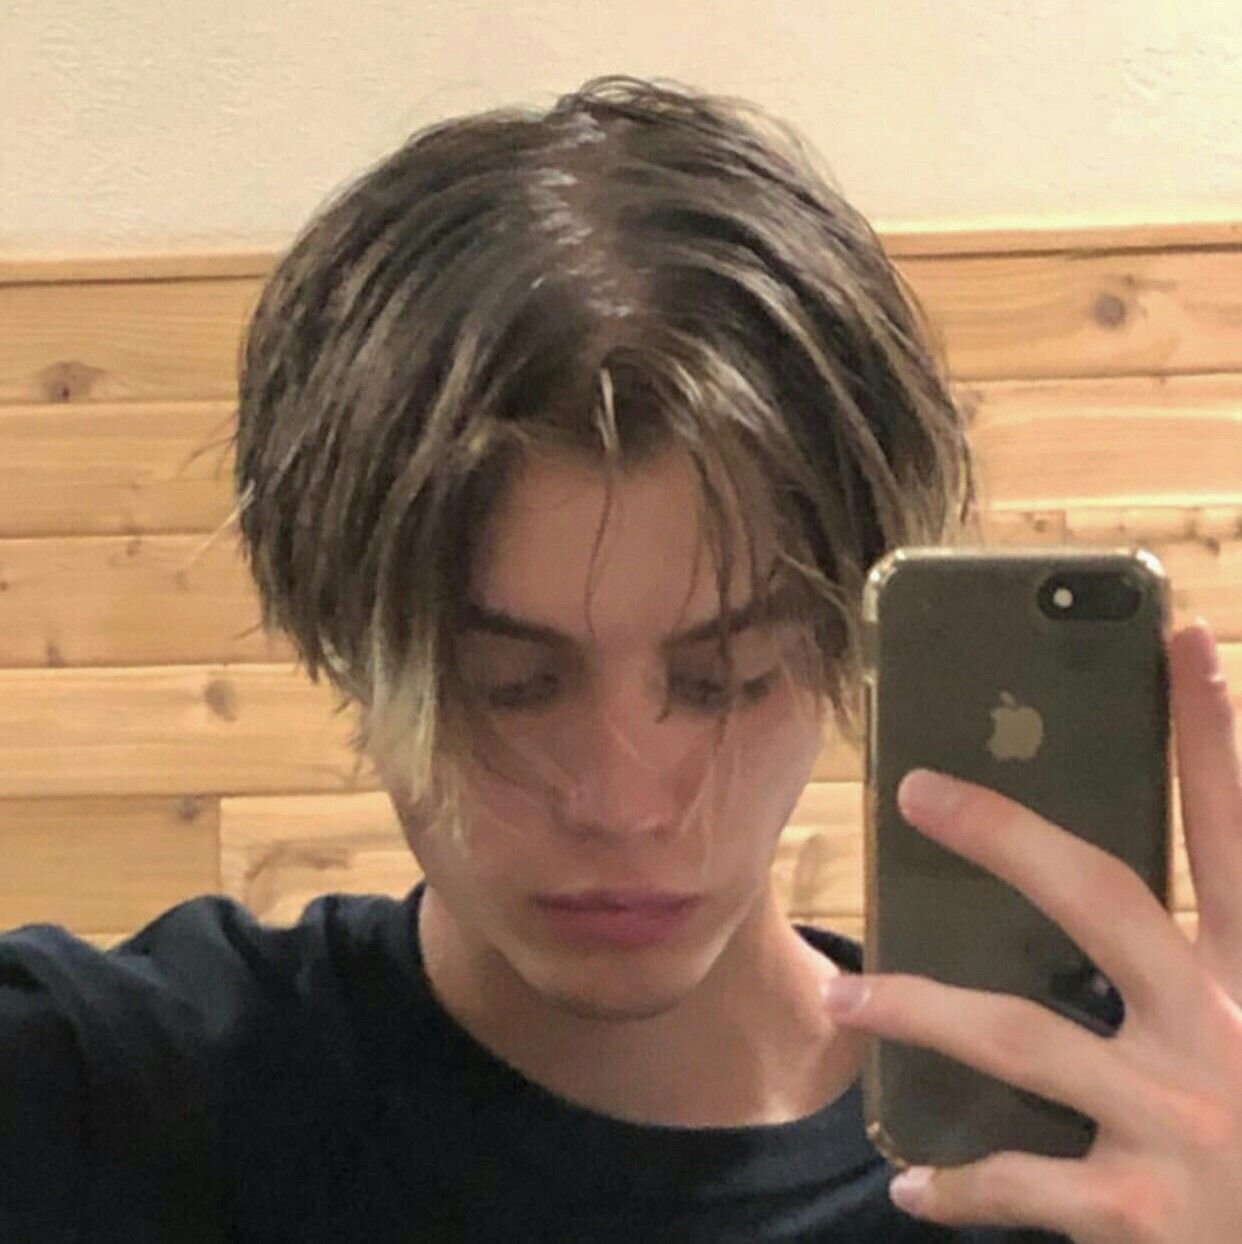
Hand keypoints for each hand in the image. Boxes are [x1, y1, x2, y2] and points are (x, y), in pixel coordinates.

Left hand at [824, 620, 1241, 1242]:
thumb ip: (1208, 961)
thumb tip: (1122, 906)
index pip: (1228, 835)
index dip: (1208, 739)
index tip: (1177, 644)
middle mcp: (1222, 1034)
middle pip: (1103, 899)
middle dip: (1008, 836)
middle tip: (916, 789)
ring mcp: (1182, 1123)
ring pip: (1019, 1037)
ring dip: (917, 1009)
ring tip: (842, 994)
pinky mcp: (1146, 1215)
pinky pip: (1022, 1183)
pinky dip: (960, 1185)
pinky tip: (907, 1180)